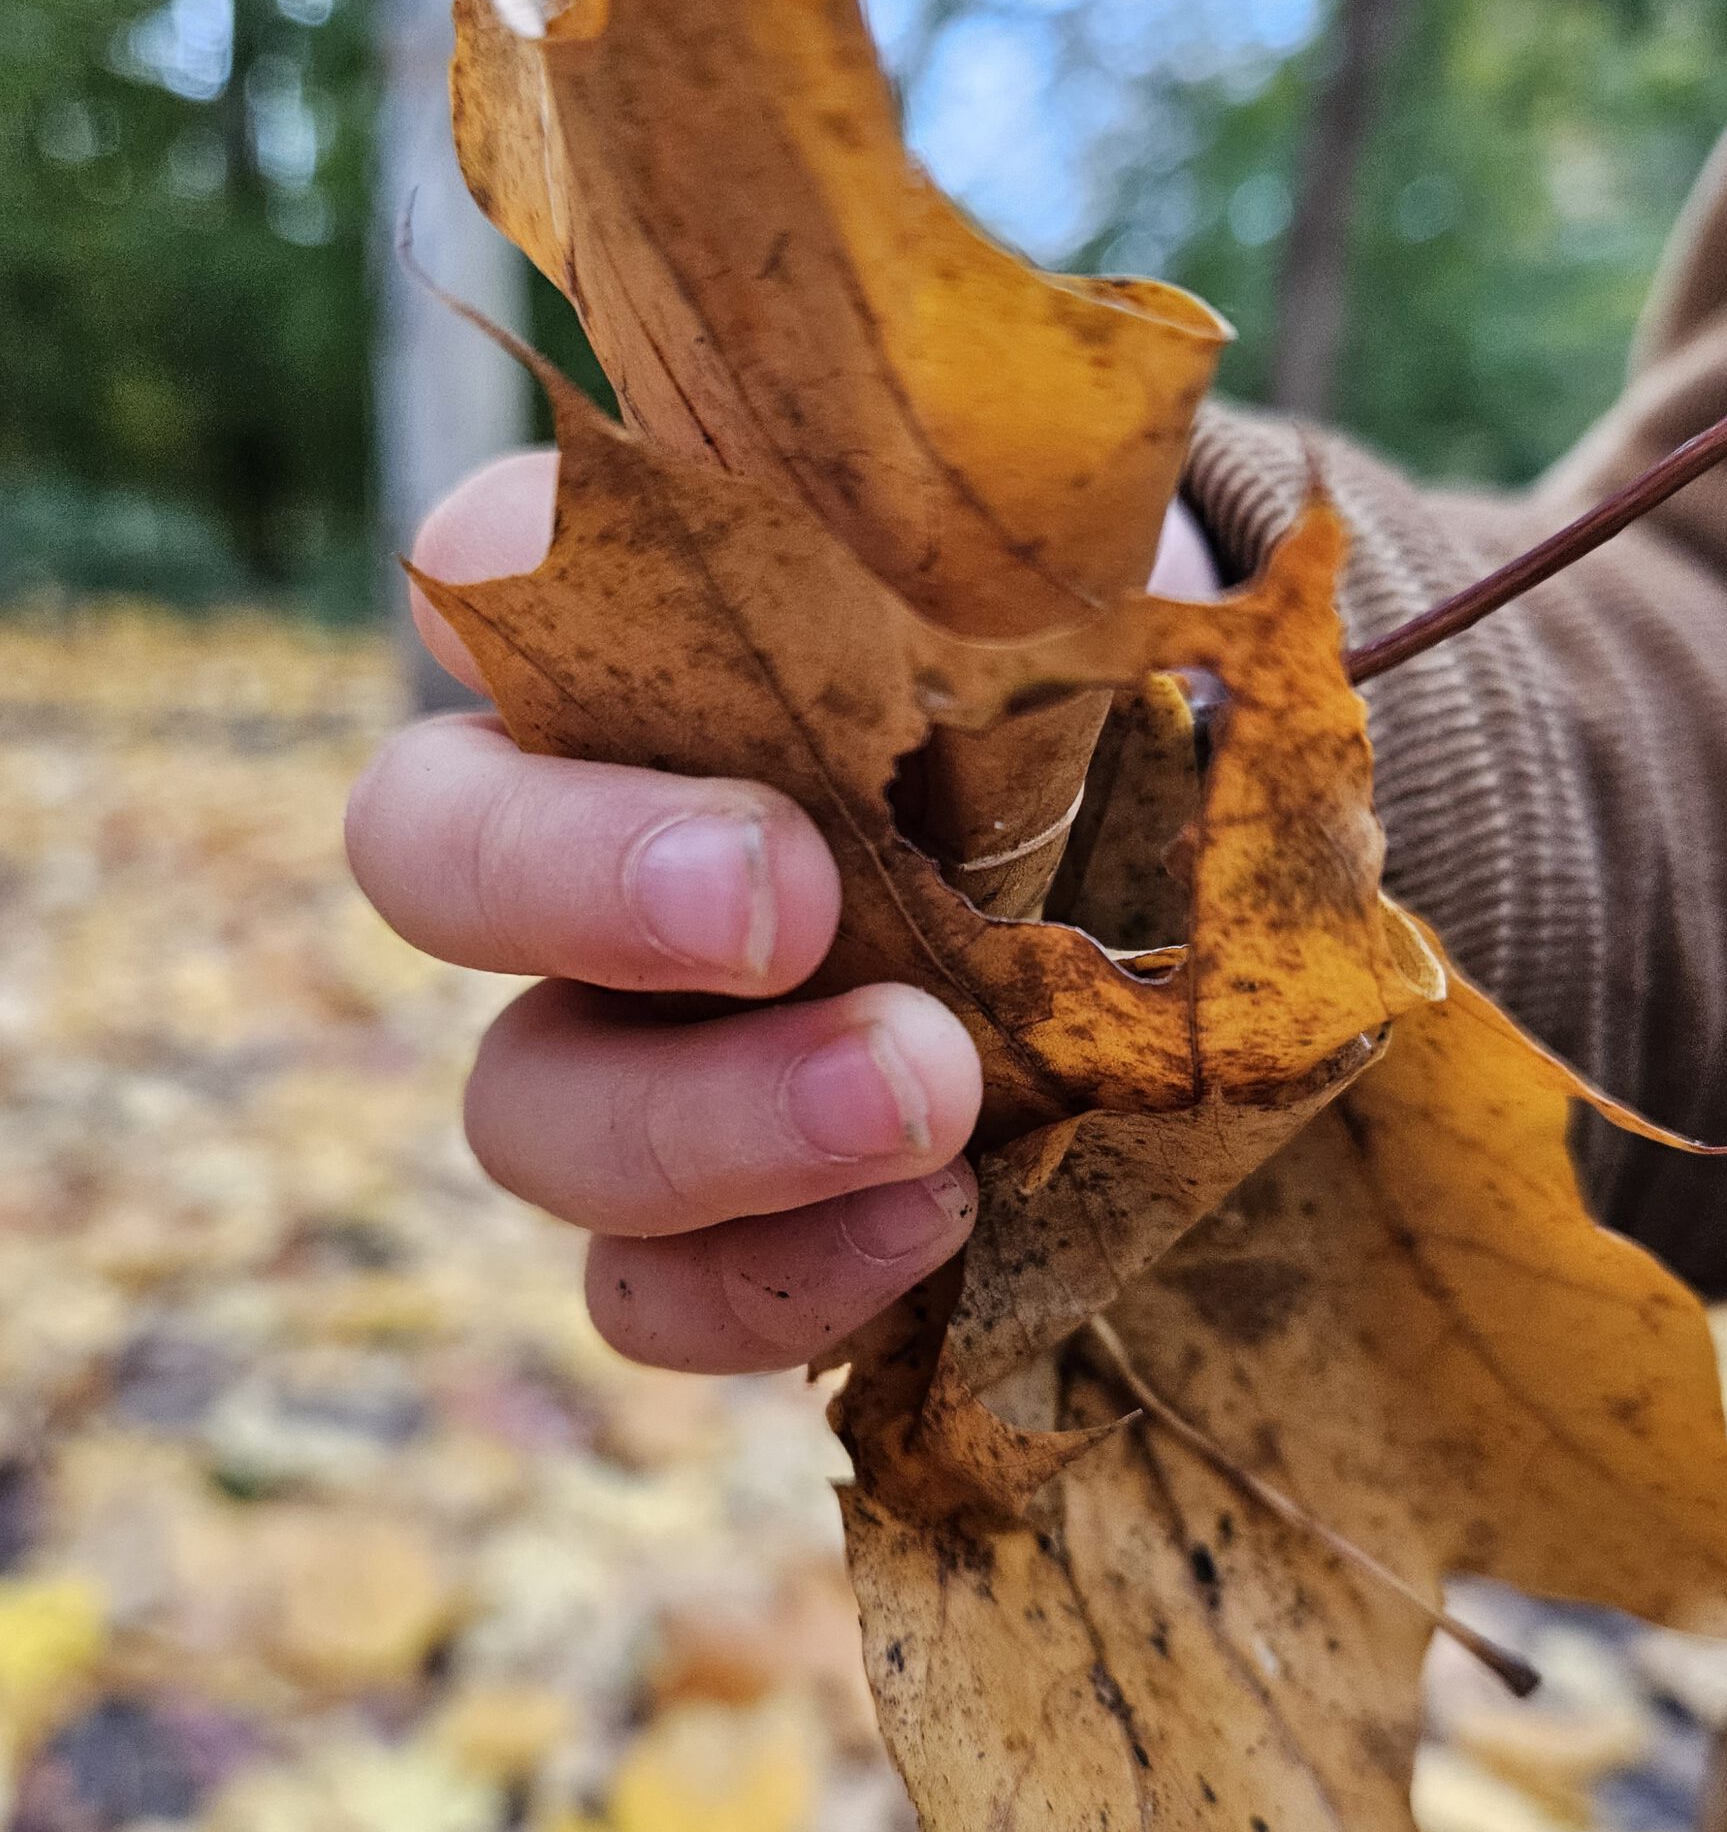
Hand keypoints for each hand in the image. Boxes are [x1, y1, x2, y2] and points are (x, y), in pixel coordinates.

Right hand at [346, 454, 1218, 1376]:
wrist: (1194, 885)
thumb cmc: (1126, 693)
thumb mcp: (1105, 589)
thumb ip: (1047, 538)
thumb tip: (1120, 539)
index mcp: (651, 631)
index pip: (493, 564)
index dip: (525, 576)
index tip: (709, 620)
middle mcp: (586, 831)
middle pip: (427, 851)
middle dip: (580, 881)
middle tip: (781, 908)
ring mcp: (628, 1042)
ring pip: (525, 1108)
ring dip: (704, 1123)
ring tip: (927, 1099)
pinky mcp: (716, 1216)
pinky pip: (644, 1293)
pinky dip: (759, 1283)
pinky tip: (929, 1228)